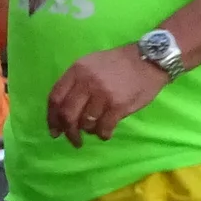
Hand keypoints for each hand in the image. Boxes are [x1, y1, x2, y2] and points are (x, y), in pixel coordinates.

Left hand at [46, 46, 170, 145]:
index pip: (55, 98)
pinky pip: (103, 128)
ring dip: (89, 131)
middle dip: (68, 131)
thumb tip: (63, 110)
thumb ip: (76, 81)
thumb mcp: (92, 64)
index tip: (55, 130)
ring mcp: (102, 95)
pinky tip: (106, 132)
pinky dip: (103, 134)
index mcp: (77, 70)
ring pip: (86, 123)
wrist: (148, 60)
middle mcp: (87, 82)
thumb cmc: (119, 63)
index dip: (52, 118)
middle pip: (67, 114)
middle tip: (73, 140)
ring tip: (95, 129)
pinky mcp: (118, 106)